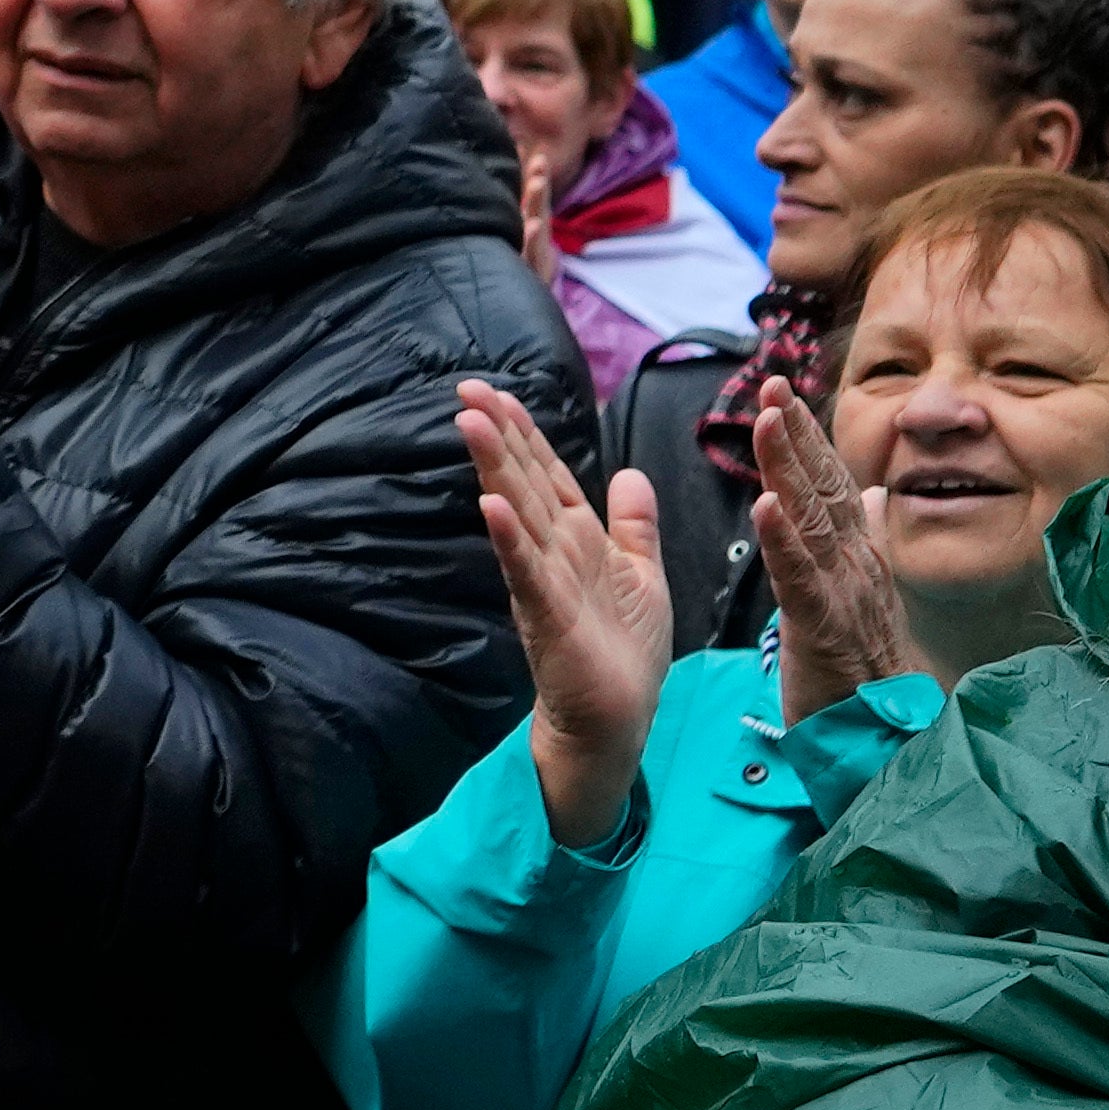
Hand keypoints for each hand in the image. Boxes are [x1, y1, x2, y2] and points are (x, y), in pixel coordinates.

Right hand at [460, 374, 677, 841]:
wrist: (618, 719)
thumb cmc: (625, 652)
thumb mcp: (643, 575)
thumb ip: (634, 526)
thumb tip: (629, 472)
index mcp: (577, 538)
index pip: (546, 473)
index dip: (524, 432)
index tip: (496, 392)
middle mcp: (554, 552)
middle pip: (523, 482)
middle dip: (497, 436)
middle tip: (466, 390)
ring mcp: (545, 582)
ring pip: (517, 514)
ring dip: (493, 470)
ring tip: (469, 424)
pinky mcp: (547, 616)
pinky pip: (526, 572)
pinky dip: (509, 540)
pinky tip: (490, 507)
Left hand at [750, 381, 917, 722]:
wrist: (886, 743)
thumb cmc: (865, 673)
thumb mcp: (861, 597)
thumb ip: (865, 541)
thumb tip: (874, 492)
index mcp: (857, 557)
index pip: (832, 486)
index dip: (809, 439)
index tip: (784, 393)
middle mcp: (856, 566)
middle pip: (823, 489)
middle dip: (798, 434)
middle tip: (774, 384)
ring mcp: (844, 595)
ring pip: (811, 521)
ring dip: (788, 467)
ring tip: (768, 420)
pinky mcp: (825, 630)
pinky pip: (801, 579)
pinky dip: (784, 540)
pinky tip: (767, 506)